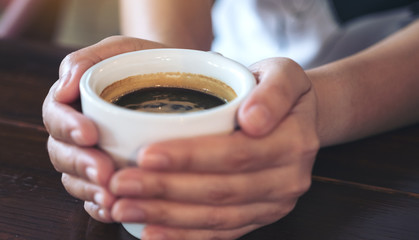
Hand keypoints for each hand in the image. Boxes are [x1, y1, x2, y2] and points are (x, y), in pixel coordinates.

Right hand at [42, 36, 165, 221]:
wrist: (177, 79)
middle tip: (104, 173)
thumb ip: (87, 61)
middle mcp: (79, 131)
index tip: (89, 134)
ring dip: (90, 190)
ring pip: (76, 179)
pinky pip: (95, 195)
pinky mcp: (111, 174)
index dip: (67, 127)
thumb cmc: (146, 61)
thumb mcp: (120, 49)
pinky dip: (100, 205)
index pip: (56, 115)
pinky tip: (114, 209)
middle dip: (81, 165)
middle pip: (62, 153)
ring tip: (111, 197)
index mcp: (75, 101)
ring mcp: (94, 155)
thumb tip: (63, 87)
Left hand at [109, 58, 319, 239]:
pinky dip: (185, 235)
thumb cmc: (279, 90)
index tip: (145, 154)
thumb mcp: (284, 74)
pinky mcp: (260, 216)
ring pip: (216, 217)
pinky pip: (222, 232)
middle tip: (120, 183)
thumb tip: (252, 120)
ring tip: (124, 207)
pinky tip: (151, 231)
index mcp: (292, 142)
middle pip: (220, 190)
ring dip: (166, 216)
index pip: (235, 153)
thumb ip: (273, 91)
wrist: (300, 119)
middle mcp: (287, 179)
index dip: (190, 157)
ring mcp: (274, 203)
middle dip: (165, 190)